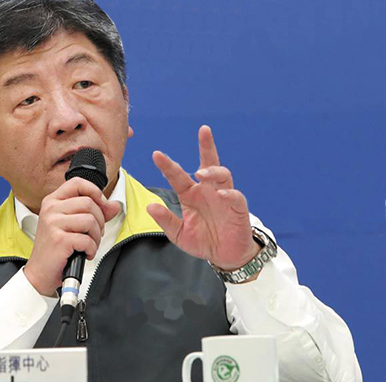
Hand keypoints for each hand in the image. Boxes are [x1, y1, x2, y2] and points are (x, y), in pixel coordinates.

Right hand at [24, 178, 120, 295]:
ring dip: (96, 237)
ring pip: (90, 220)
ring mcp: (53, 223)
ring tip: (88, 245)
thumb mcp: (74, 225)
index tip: (101, 205)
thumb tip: (115, 205)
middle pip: (89, 203)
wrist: (40, 273)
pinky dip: (91, 249)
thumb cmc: (57, 248)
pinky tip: (84, 253)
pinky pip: (87, 239)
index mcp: (53, 201)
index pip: (77, 183)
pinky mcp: (59, 239)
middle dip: (99, 221)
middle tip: (94, 234)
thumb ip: (95, 212)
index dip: (95, 192)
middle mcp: (51, 208)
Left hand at [146, 125, 259, 270]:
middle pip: (208, 163)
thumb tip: (149, 206)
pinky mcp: (237, 208)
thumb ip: (166, 220)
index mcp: (190, 194)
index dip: (168, 165)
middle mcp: (207, 190)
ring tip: (202, 173)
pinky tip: (221, 194)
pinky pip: (235, 196)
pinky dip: (228, 193)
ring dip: (213, 171)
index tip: (156, 154)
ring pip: (222, 175)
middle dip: (206, 146)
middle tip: (203, 130)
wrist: (225, 255)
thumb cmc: (203, 240)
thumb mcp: (178, 234)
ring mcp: (223, 197)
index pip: (178, 176)